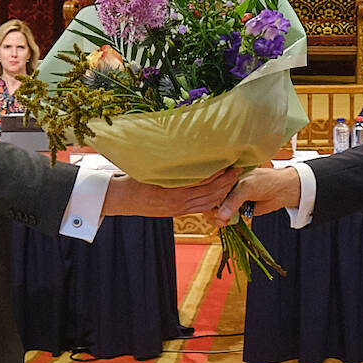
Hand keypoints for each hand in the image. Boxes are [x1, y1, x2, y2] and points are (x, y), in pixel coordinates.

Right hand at [101, 166, 239, 218]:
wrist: (123, 200)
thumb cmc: (134, 180)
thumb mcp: (151, 169)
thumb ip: (170, 165)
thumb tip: (185, 150)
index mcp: (174, 190)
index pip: (204, 181)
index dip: (219, 173)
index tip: (230, 162)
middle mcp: (180, 202)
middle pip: (211, 192)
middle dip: (228, 181)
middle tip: (239, 168)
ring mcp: (180, 209)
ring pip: (210, 202)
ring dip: (224, 191)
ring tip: (234, 179)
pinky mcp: (179, 213)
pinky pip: (202, 208)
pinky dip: (215, 201)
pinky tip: (222, 193)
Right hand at [212, 165, 300, 224]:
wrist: (282, 190)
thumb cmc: (266, 181)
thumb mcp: (247, 187)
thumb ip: (233, 200)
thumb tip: (220, 215)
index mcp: (227, 177)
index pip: (210, 187)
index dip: (208, 197)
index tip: (211, 206)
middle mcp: (227, 188)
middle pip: (211, 201)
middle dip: (212, 211)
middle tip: (219, 217)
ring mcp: (232, 199)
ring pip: (217, 210)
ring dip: (217, 218)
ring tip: (223, 222)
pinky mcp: (238, 210)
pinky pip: (227, 217)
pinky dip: (224, 221)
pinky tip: (225, 223)